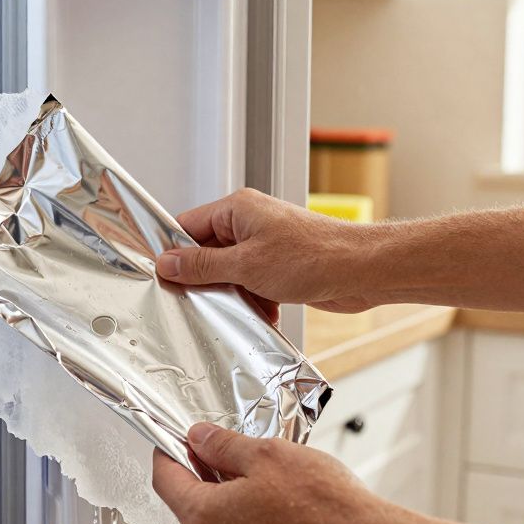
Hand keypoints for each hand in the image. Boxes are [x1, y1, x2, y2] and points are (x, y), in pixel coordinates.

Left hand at [151, 422, 411, 523]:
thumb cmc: (321, 504)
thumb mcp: (264, 453)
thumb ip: (222, 444)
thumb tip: (199, 437)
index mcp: (205, 519)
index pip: (165, 481)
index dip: (169, 452)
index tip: (179, 438)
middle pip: (191, 503)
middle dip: (203, 472)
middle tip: (226, 447)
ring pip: (219, 522)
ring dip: (229, 494)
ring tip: (261, 471)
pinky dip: (250, 517)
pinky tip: (276, 499)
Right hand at [156, 188, 386, 315]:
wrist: (362, 271)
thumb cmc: (315, 256)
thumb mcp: (246, 265)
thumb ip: (203, 265)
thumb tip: (169, 263)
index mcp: (238, 209)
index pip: (188, 226)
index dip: (173, 252)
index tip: (162, 277)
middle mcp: (251, 223)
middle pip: (208, 252)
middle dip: (205, 280)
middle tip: (196, 301)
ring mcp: (267, 245)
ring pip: (231, 273)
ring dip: (232, 295)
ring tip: (237, 309)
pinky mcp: (281, 266)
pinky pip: (252, 285)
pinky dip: (253, 301)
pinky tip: (261, 314)